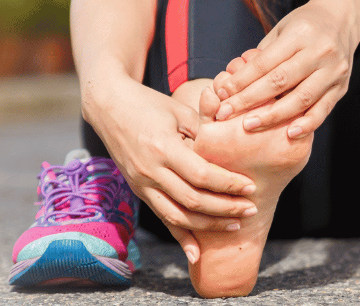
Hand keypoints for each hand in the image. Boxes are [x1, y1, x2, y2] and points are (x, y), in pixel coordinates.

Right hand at [83, 76, 257, 263]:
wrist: (109, 107)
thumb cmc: (150, 104)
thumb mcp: (179, 112)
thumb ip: (204, 131)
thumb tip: (234, 147)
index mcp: (163, 148)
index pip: (202, 175)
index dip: (228, 184)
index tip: (250, 187)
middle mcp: (150, 171)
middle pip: (192, 200)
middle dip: (225, 208)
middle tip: (251, 209)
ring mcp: (142, 184)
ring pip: (177, 215)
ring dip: (208, 225)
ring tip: (235, 224)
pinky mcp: (139, 191)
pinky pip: (162, 218)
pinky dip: (180, 237)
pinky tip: (196, 254)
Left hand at [211, 0, 356, 137]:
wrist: (342, 20)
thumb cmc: (305, 26)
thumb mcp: (281, 29)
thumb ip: (263, 55)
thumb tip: (234, 82)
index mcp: (301, 34)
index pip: (266, 63)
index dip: (241, 80)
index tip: (222, 95)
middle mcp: (320, 52)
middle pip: (280, 81)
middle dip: (250, 100)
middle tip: (226, 113)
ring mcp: (334, 70)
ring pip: (301, 98)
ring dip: (273, 116)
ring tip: (250, 125)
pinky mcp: (341, 86)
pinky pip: (323, 109)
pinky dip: (307, 124)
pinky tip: (289, 133)